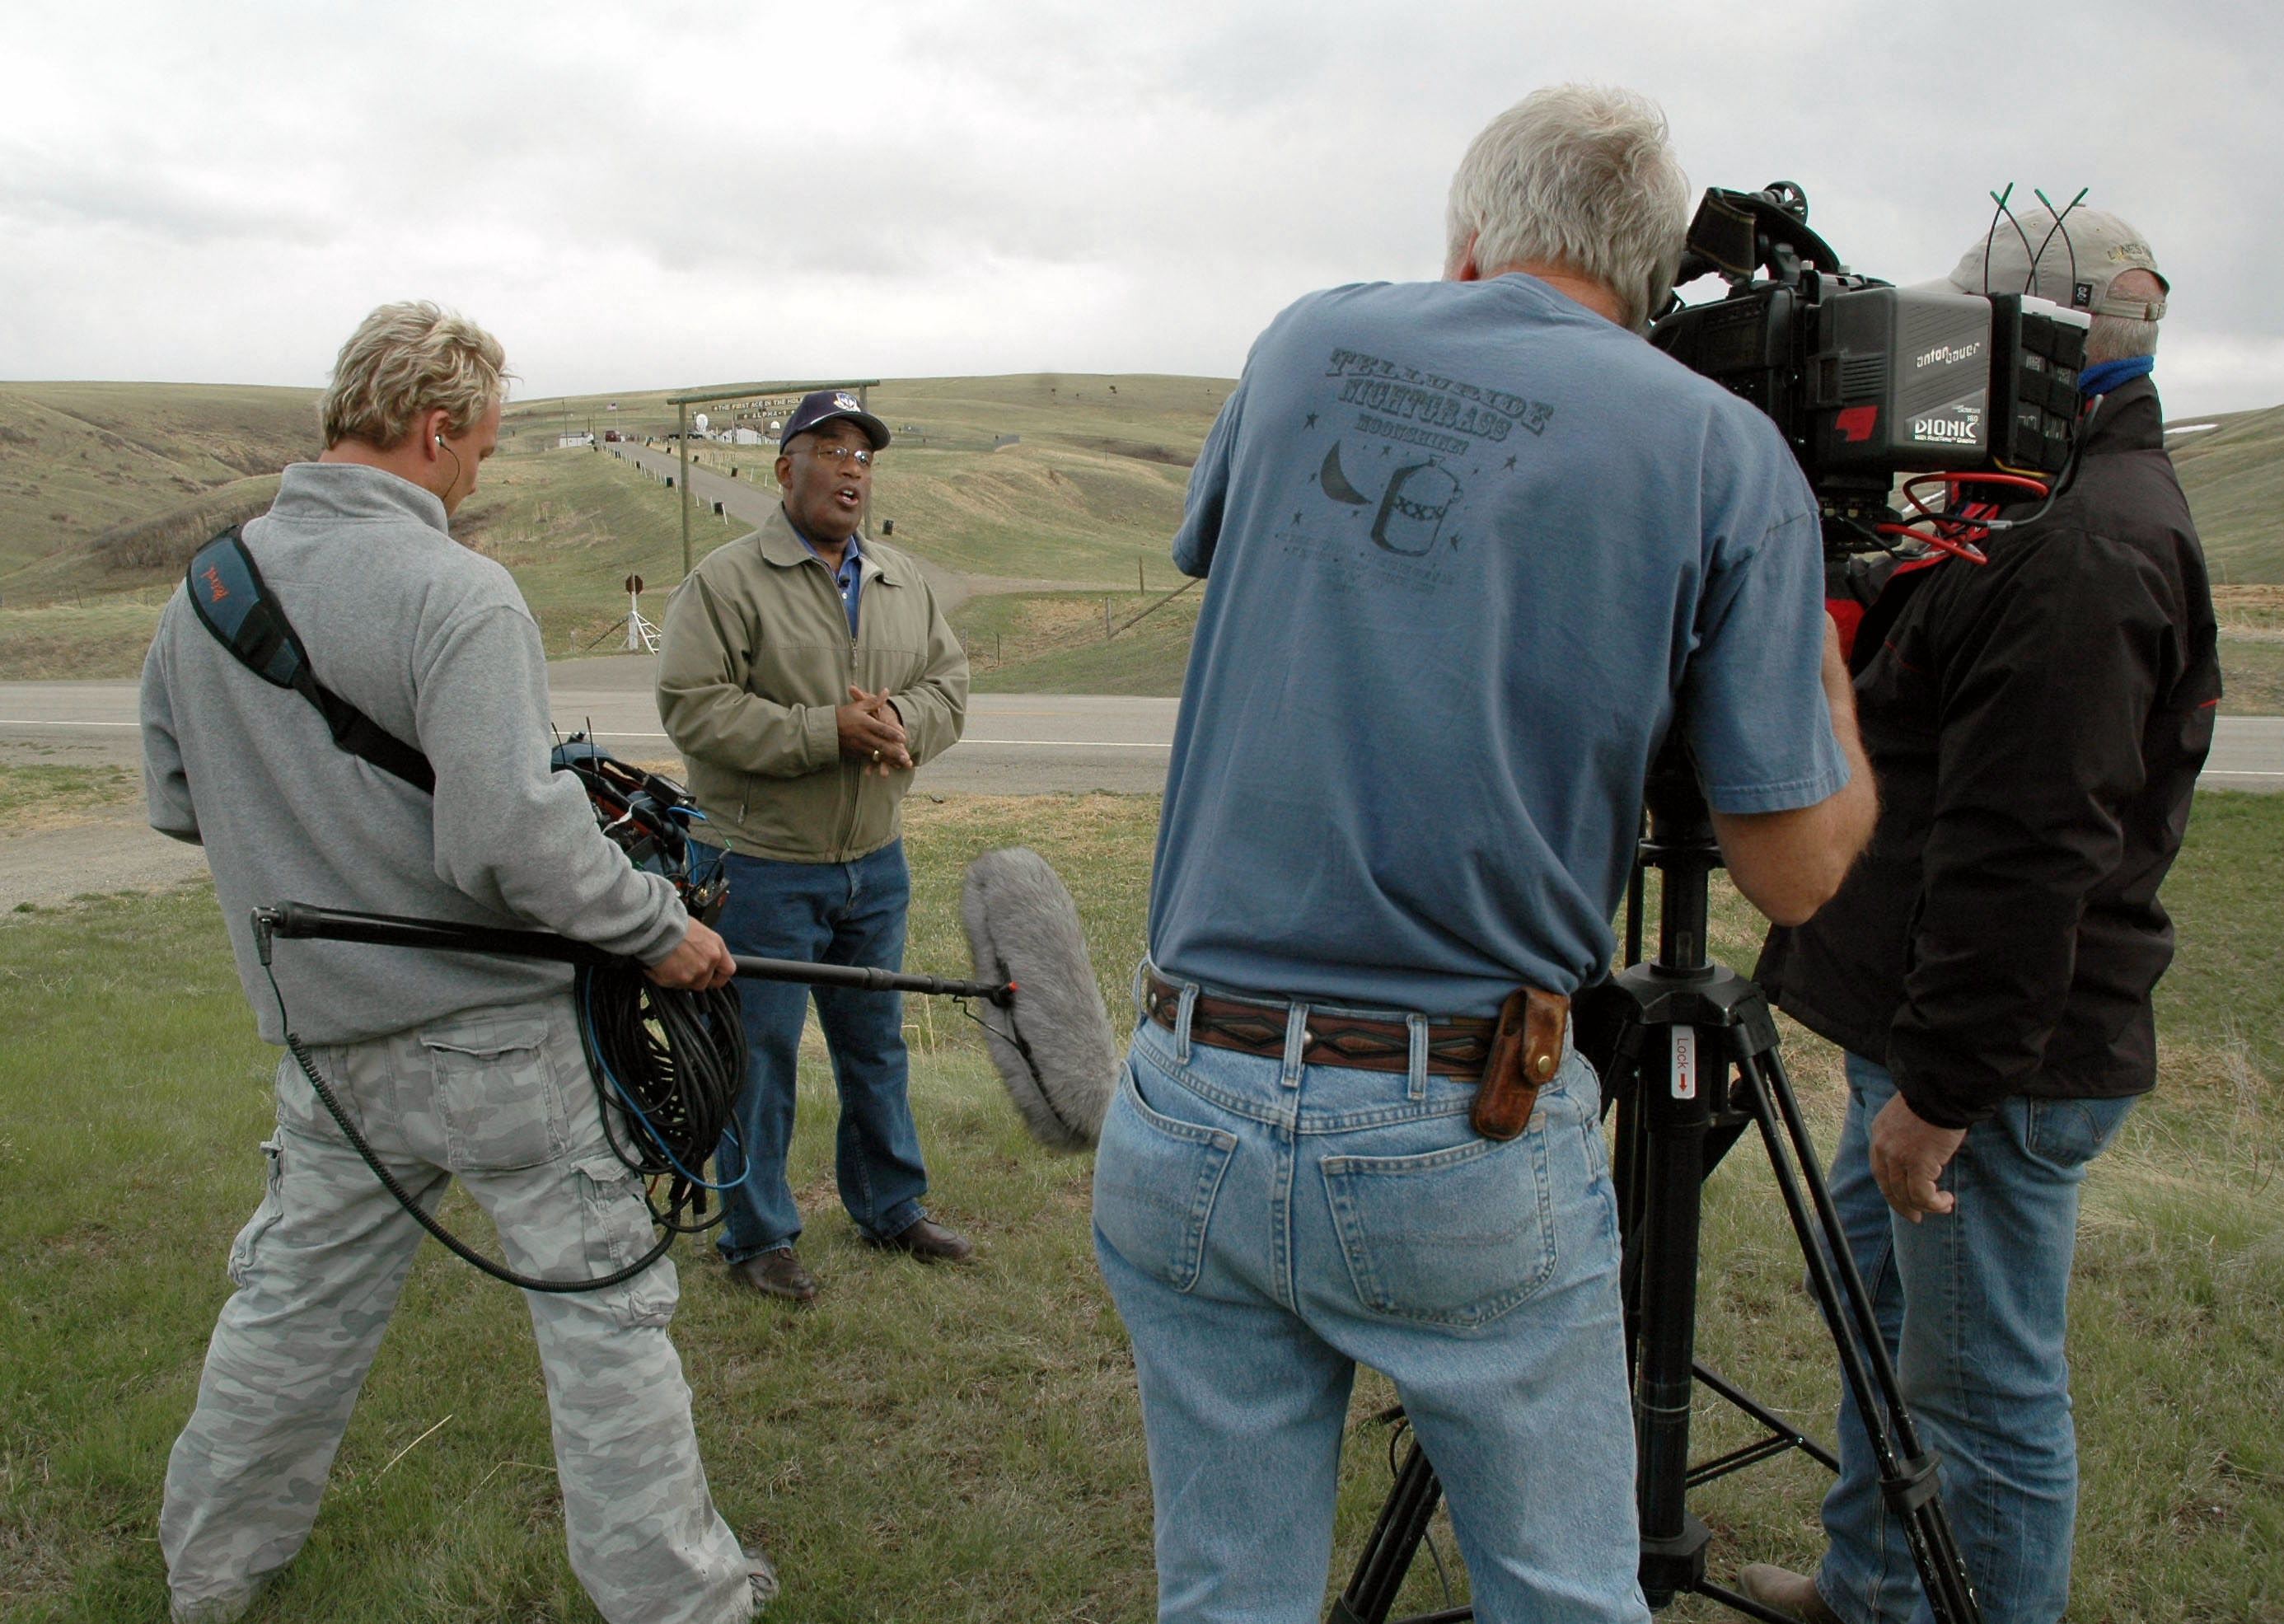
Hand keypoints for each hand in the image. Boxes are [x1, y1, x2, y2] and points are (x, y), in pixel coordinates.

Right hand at [644, 917, 736, 990]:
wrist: (657, 925)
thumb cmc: (674, 921)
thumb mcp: (697, 930)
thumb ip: (703, 947)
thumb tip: (698, 955)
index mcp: (716, 946)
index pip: (728, 970)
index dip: (719, 977)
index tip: (712, 978)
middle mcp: (710, 960)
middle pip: (705, 981)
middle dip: (693, 978)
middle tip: (680, 968)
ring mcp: (696, 972)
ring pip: (688, 984)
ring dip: (678, 978)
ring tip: (667, 963)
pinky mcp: (680, 979)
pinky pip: (671, 985)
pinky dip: (662, 977)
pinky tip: (657, 965)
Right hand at [836, 685, 911, 775]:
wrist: (826, 729)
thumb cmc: (844, 715)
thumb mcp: (859, 706)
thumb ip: (874, 701)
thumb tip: (887, 691)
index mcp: (864, 723)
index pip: (881, 729)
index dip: (892, 733)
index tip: (904, 737)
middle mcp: (863, 736)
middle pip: (881, 745)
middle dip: (894, 752)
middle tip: (905, 757)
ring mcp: (860, 746)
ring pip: (877, 755)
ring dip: (890, 760)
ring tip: (902, 764)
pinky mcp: (857, 753)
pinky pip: (871, 759)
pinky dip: (882, 763)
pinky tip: (892, 766)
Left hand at [1868, 1092, 1966, 1221]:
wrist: (1942, 1093)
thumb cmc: (1932, 1102)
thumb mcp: (1906, 1117)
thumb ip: (1903, 1137)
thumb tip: (1915, 1157)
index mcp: (1878, 1135)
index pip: (1880, 1172)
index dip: (1891, 1190)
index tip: (1903, 1201)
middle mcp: (1884, 1148)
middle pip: (1889, 1187)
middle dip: (1904, 1206)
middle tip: (1918, 1217)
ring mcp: (1899, 1157)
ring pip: (1907, 1195)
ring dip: (1926, 1206)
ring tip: (1943, 1205)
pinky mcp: (1919, 1164)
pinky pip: (1923, 1195)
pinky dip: (1934, 1203)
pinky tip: (1947, 1200)